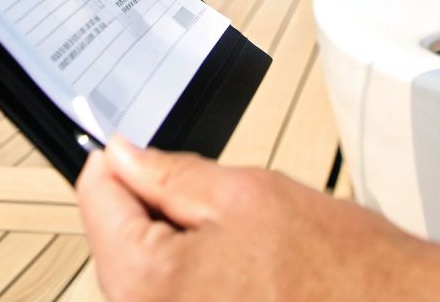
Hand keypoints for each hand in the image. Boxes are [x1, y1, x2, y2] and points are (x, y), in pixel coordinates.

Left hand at [75, 137, 439, 301]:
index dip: (121, 161)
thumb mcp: (246, 192)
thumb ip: (169, 172)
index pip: (96, 198)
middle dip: (155, 208)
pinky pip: (182, 298)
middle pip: (119, 241)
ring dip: (181, 244)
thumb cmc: (344, 268)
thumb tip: (122, 154)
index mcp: (148, 284)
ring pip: (150, 273)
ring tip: (245, 240)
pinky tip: (250, 269)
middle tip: (216, 199)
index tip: (139, 151)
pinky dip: (204, 276)